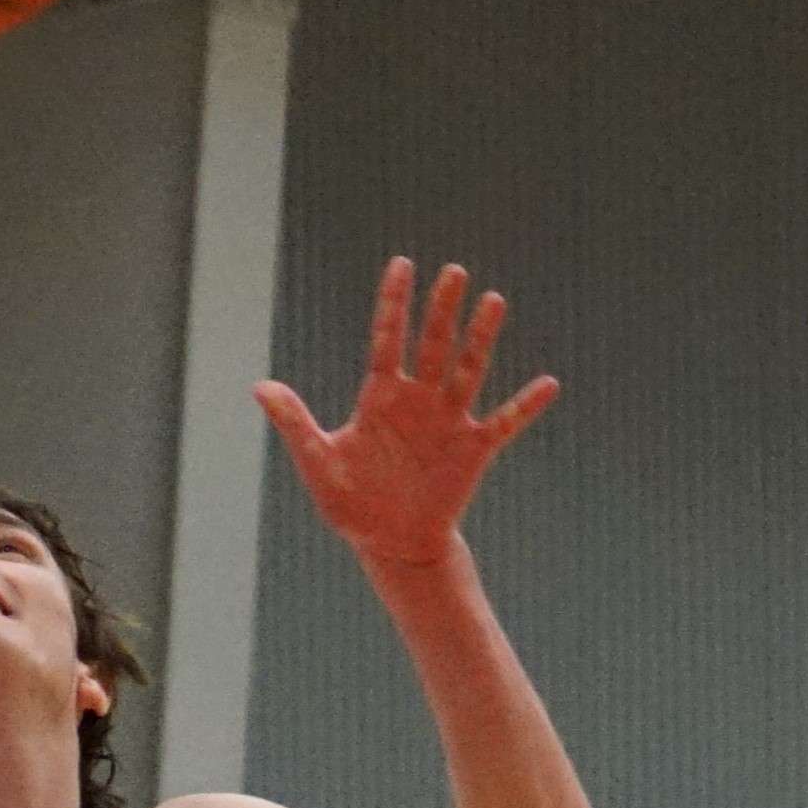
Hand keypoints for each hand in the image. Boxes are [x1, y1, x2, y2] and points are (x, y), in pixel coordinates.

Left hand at [259, 259, 559, 576]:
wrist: (390, 543)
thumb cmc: (352, 505)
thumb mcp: (318, 464)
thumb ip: (295, 423)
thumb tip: (260, 386)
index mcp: (381, 398)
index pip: (387, 340)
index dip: (394, 303)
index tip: (402, 263)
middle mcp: (418, 400)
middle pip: (433, 344)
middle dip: (442, 309)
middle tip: (453, 271)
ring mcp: (448, 421)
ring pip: (469, 369)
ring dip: (481, 337)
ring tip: (493, 301)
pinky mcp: (473, 448)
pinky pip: (504, 422)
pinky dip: (525, 406)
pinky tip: (548, 384)